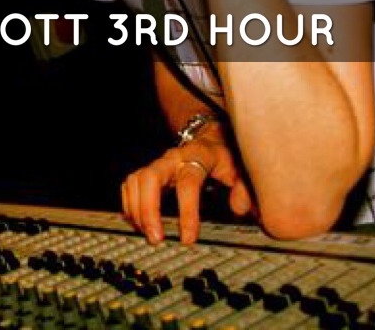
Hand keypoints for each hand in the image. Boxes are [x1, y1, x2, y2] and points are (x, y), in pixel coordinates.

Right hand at [121, 132, 255, 244]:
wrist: (208, 136)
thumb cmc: (223, 155)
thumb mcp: (240, 167)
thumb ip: (244, 188)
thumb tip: (239, 208)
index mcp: (198, 156)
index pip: (188, 183)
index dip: (187, 212)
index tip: (188, 239)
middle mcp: (173, 158)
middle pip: (150, 178)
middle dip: (148, 210)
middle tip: (155, 238)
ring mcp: (157, 163)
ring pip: (135, 181)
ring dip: (137, 211)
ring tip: (148, 235)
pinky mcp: (147, 171)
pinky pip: (130, 186)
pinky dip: (130, 206)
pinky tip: (138, 223)